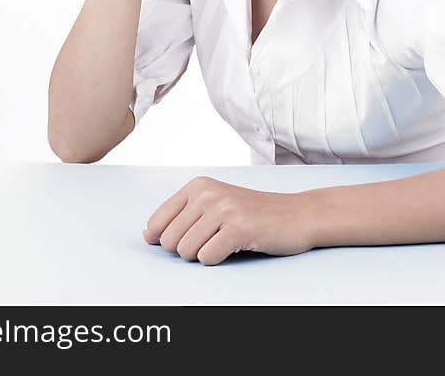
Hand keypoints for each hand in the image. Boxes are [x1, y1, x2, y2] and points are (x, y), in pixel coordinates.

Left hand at [143, 176, 315, 265]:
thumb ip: (179, 218)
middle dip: (189, 249)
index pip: (157, 223)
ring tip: (228, 240)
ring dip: (206, 254)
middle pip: (170, 242)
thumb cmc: (253, 214)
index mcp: (197, 185)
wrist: (297, 214)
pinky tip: (238, 245)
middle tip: (216, 239)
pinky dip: (220, 259)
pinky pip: (207, 258)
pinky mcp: (238, 227)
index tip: (196, 234)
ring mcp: (223, 209)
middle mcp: (207, 193)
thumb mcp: (214, 207)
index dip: (171, 239)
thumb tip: (147, 235)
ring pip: (186, 252)